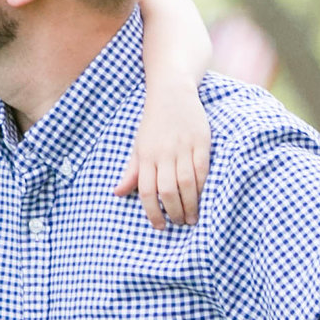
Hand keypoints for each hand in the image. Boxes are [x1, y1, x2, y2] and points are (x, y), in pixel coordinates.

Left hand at [114, 92, 209, 229]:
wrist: (171, 93)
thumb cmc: (153, 124)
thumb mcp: (138, 146)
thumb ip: (131, 171)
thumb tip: (117, 193)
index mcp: (145, 156)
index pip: (146, 191)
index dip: (152, 212)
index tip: (159, 226)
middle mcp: (163, 153)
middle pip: (168, 190)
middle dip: (174, 212)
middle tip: (179, 223)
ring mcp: (183, 147)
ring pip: (187, 183)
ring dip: (190, 204)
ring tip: (192, 218)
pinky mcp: (201, 141)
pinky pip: (202, 169)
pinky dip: (203, 186)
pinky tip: (202, 197)